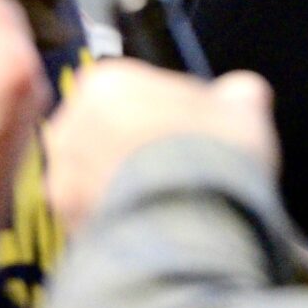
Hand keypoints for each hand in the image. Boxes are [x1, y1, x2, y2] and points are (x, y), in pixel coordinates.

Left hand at [45, 60, 278, 233]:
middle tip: (178, 165)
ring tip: (164, 200)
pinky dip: (115, 216)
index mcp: (109, 81)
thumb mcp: (243, 108)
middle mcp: (74, 122)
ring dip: (122, 182)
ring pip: (95, 172)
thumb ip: (238, 94)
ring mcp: (64, 173)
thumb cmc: (212, 157)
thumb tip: (242, 95)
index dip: (168, 111)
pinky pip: (91, 211)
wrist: (192, 225)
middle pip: (108, 129)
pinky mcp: (65, 219)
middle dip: (135, 146)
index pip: (137, 89)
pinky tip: (148, 223)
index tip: (188, 128)